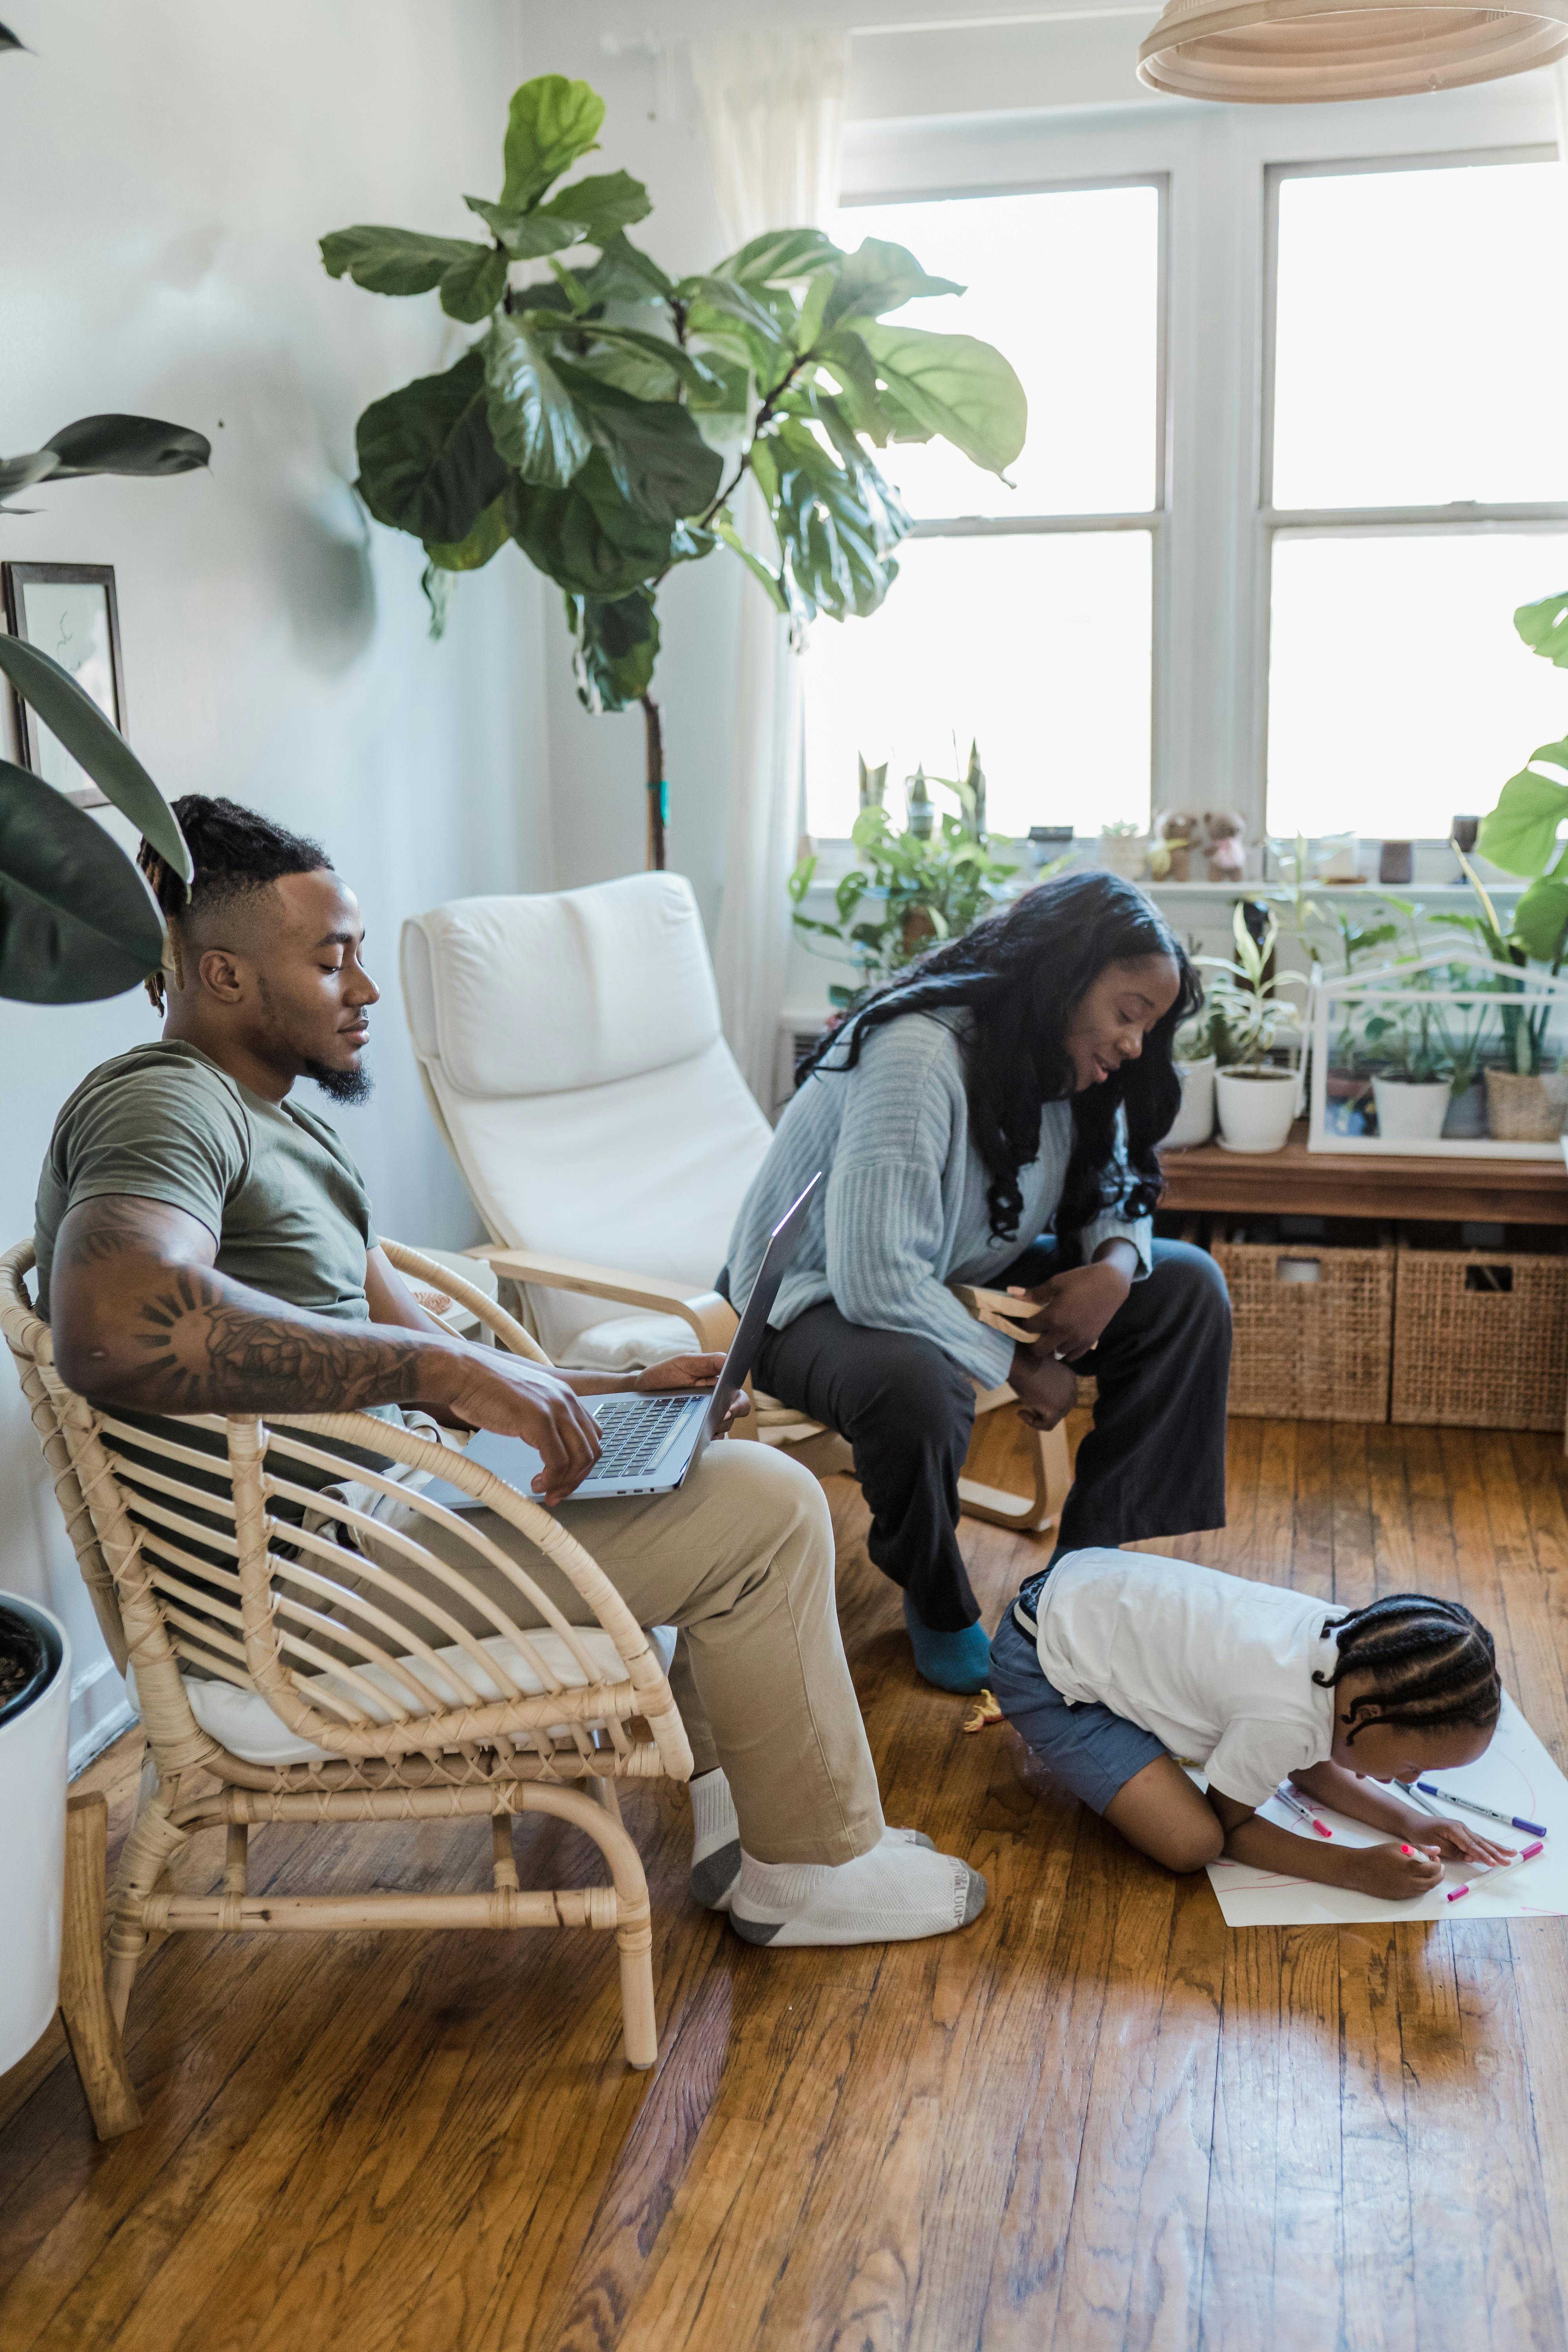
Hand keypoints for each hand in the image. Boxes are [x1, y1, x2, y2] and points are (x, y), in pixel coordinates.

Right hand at [433, 1350, 603, 1505]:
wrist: (464, 1373)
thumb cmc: (486, 1389)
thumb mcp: (526, 1403)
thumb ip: (543, 1420)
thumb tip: (549, 1448)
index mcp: (565, 1395)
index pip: (592, 1436)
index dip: (582, 1463)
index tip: (566, 1480)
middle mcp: (566, 1400)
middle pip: (591, 1449)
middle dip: (577, 1478)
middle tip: (558, 1493)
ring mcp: (554, 1409)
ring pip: (579, 1458)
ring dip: (565, 1483)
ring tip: (546, 1491)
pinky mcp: (539, 1420)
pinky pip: (558, 1461)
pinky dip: (551, 1479)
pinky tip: (537, 1483)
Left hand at [635, 1352, 750, 1430]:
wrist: (642, 1392)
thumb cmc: (664, 1374)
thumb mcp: (684, 1362)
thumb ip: (708, 1361)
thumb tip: (729, 1360)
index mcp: (718, 1385)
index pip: (739, 1396)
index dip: (738, 1404)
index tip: (728, 1408)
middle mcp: (717, 1402)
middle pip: (736, 1414)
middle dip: (729, 1416)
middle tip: (717, 1417)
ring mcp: (708, 1418)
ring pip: (723, 1427)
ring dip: (715, 1426)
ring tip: (700, 1423)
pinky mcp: (698, 1431)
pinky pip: (710, 1439)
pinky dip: (707, 1439)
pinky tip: (697, 1436)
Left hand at [1005, 1260, 1130, 1362]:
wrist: (1111, 1284)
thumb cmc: (1081, 1280)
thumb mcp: (1056, 1282)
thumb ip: (1034, 1293)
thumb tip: (1011, 1292)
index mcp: (1053, 1317)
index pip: (1029, 1328)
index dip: (1024, 1324)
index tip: (1026, 1319)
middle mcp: (1063, 1333)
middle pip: (1039, 1350)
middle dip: (1033, 1342)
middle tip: (1036, 1333)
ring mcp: (1077, 1340)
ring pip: (1056, 1354)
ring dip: (1051, 1346)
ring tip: (1052, 1335)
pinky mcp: (1089, 1342)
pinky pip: (1073, 1356)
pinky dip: (1067, 1351)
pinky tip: (1065, 1341)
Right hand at [1008, 1347, 1079, 1430]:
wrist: (1019, 1361)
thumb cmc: (1024, 1360)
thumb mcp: (1040, 1367)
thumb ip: (1047, 1379)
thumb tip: (1040, 1393)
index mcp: (1070, 1378)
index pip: (1065, 1396)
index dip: (1051, 1400)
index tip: (1034, 1397)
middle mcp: (1072, 1390)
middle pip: (1063, 1408)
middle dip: (1048, 1409)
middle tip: (1030, 1405)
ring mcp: (1065, 1401)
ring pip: (1055, 1417)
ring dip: (1039, 1416)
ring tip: (1023, 1408)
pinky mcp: (1056, 1411)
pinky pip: (1046, 1425)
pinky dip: (1033, 1423)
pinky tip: (1020, 1413)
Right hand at [1346, 1839, 1444, 1900]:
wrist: (1359, 1870)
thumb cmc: (1377, 1855)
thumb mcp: (1398, 1846)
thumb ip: (1420, 1848)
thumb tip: (1436, 1850)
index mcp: (1409, 1867)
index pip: (1433, 1869)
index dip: (1438, 1864)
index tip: (1435, 1859)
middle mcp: (1409, 1882)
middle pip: (1433, 1882)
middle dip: (1439, 1874)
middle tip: (1438, 1867)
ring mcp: (1404, 1891)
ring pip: (1426, 1889)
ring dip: (1431, 1881)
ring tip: (1428, 1872)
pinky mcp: (1399, 1897)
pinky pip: (1416, 1894)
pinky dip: (1421, 1887)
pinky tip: (1417, 1879)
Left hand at [1406, 1812, 1515, 1867]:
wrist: (1413, 1822)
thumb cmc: (1421, 1832)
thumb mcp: (1434, 1844)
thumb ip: (1454, 1851)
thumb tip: (1471, 1858)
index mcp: (1454, 1830)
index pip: (1472, 1846)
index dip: (1484, 1855)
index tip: (1494, 1863)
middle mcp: (1462, 1828)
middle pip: (1482, 1843)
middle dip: (1496, 1853)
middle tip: (1509, 1860)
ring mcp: (1463, 1829)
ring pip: (1483, 1841)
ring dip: (1498, 1848)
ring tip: (1512, 1853)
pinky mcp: (1463, 1832)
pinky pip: (1478, 1840)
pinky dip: (1490, 1845)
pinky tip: (1499, 1849)